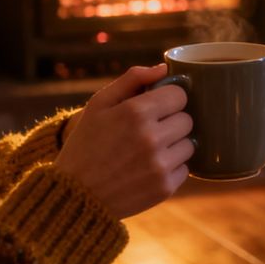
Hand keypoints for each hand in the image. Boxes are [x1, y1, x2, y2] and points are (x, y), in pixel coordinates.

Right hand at [53, 65, 193, 219]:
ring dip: (174, 145)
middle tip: (150, 131)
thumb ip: (131, 79)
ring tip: (147, 151)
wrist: (75, 196)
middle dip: (171, 122)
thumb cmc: (86, 144)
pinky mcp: (165, 188)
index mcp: (135, 112)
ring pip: (189, 144)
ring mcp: (160, 165)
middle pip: (187, 120)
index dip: (167, 100)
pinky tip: (148, 169)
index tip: (156, 107)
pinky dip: (171, 167)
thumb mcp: (98, 104)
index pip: (179, 95)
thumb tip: (163, 68)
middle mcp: (151, 138)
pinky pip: (185, 168)